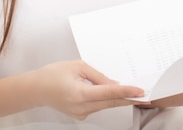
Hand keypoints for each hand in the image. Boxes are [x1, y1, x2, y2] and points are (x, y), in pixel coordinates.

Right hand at [32, 60, 148, 119]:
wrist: (36, 89)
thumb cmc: (53, 74)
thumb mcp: (78, 67)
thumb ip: (98, 76)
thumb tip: (115, 85)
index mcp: (80, 94)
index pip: (109, 93)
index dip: (126, 92)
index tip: (140, 91)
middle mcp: (81, 107)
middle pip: (110, 103)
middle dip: (128, 99)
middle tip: (146, 96)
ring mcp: (80, 113)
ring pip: (105, 106)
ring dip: (118, 100)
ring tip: (134, 94)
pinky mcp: (79, 115)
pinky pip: (97, 107)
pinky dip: (106, 101)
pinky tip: (113, 95)